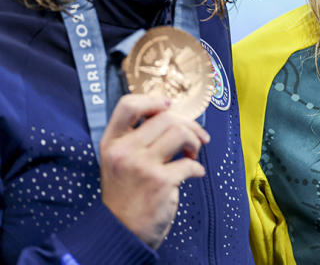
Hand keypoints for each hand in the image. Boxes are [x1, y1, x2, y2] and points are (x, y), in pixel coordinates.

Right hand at [99, 94, 209, 248]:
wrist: (121, 231)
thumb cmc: (126, 193)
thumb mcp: (119, 161)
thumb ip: (136, 138)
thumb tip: (170, 113)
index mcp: (112, 143)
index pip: (128, 105)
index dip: (153, 100)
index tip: (169, 106)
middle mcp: (124, 151)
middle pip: (165, 117)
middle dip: (189, 126)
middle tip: (196, 138)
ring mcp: (141, 166)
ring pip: (180, 133)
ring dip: (194, 142)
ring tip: (191, 155)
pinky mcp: (160, 182)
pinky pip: (190, 164)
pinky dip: (198, 168)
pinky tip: (194, 174)